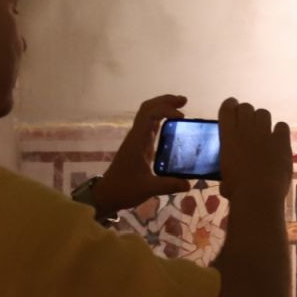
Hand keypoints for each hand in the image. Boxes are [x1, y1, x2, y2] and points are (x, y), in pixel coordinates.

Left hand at [83, 93, 193, 217]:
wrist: (107, 194)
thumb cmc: (124, 189)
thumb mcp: (148, 188)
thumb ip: (169, 185)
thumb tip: (189, 183)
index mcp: (137, 141)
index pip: (149, 114)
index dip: (166, 110)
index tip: (182, 117)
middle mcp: (136, 136)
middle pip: (148, 108)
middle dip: (165, 101)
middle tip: (184, 101)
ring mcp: (137, 140)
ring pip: (148, 114)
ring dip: (163, 107)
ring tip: (181, 107)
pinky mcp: (139, 145)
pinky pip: (149, 125)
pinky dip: (161, 119)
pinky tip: (172, 123)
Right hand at [214, 96, 292, 206]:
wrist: (259, 195)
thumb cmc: (236, 190)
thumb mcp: (224, 175)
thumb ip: (229, 168)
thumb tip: (229, 180)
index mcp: (228, 137)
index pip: (227, 108)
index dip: (230, 105)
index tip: (232, 108)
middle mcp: (246, 130)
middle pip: (246, 107)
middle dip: (247, 114)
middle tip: (248, 126)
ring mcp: (265, 134)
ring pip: (264, 113)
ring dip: (262, 120)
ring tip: (263, 133)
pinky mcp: (282, 142)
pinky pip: (282, 126)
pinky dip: (279, 131)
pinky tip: (278, 141)